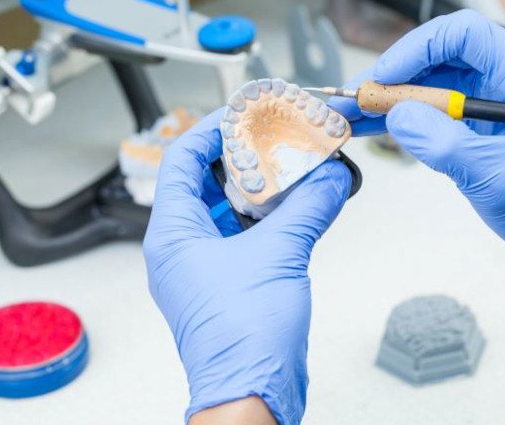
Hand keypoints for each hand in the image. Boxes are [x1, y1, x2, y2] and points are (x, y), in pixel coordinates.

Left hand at [143, 110, 351, 423]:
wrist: (253, 390)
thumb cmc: (242, 339)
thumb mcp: (280, 255)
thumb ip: (309, 207)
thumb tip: (331, 177)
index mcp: (173, 234)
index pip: (182, 160)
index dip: (211, 130)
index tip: (242, 114)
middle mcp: (183, 247)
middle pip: (206, 181)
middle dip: (243, 158)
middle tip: (274, 137)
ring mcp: (205, 266)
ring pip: (228, 209)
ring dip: (260, 188)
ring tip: (290, 166)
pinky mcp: (229, 281)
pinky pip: (245, 235)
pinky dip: (270, 218)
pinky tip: (299, 205)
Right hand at [330, 10, 504, 285]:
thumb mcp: (495, 175)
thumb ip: (445, 144)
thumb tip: (399, 117)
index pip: (461, 36)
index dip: (417, 50)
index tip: (385, 76)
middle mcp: (498, 82)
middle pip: (434, 60)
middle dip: (390, 79)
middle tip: (354, 99)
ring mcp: (481, 106)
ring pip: (426, 87)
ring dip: (387, 100)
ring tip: (350, 114)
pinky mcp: (469, 129)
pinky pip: (428, 114)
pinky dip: (398, 120)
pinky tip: (370, 126)